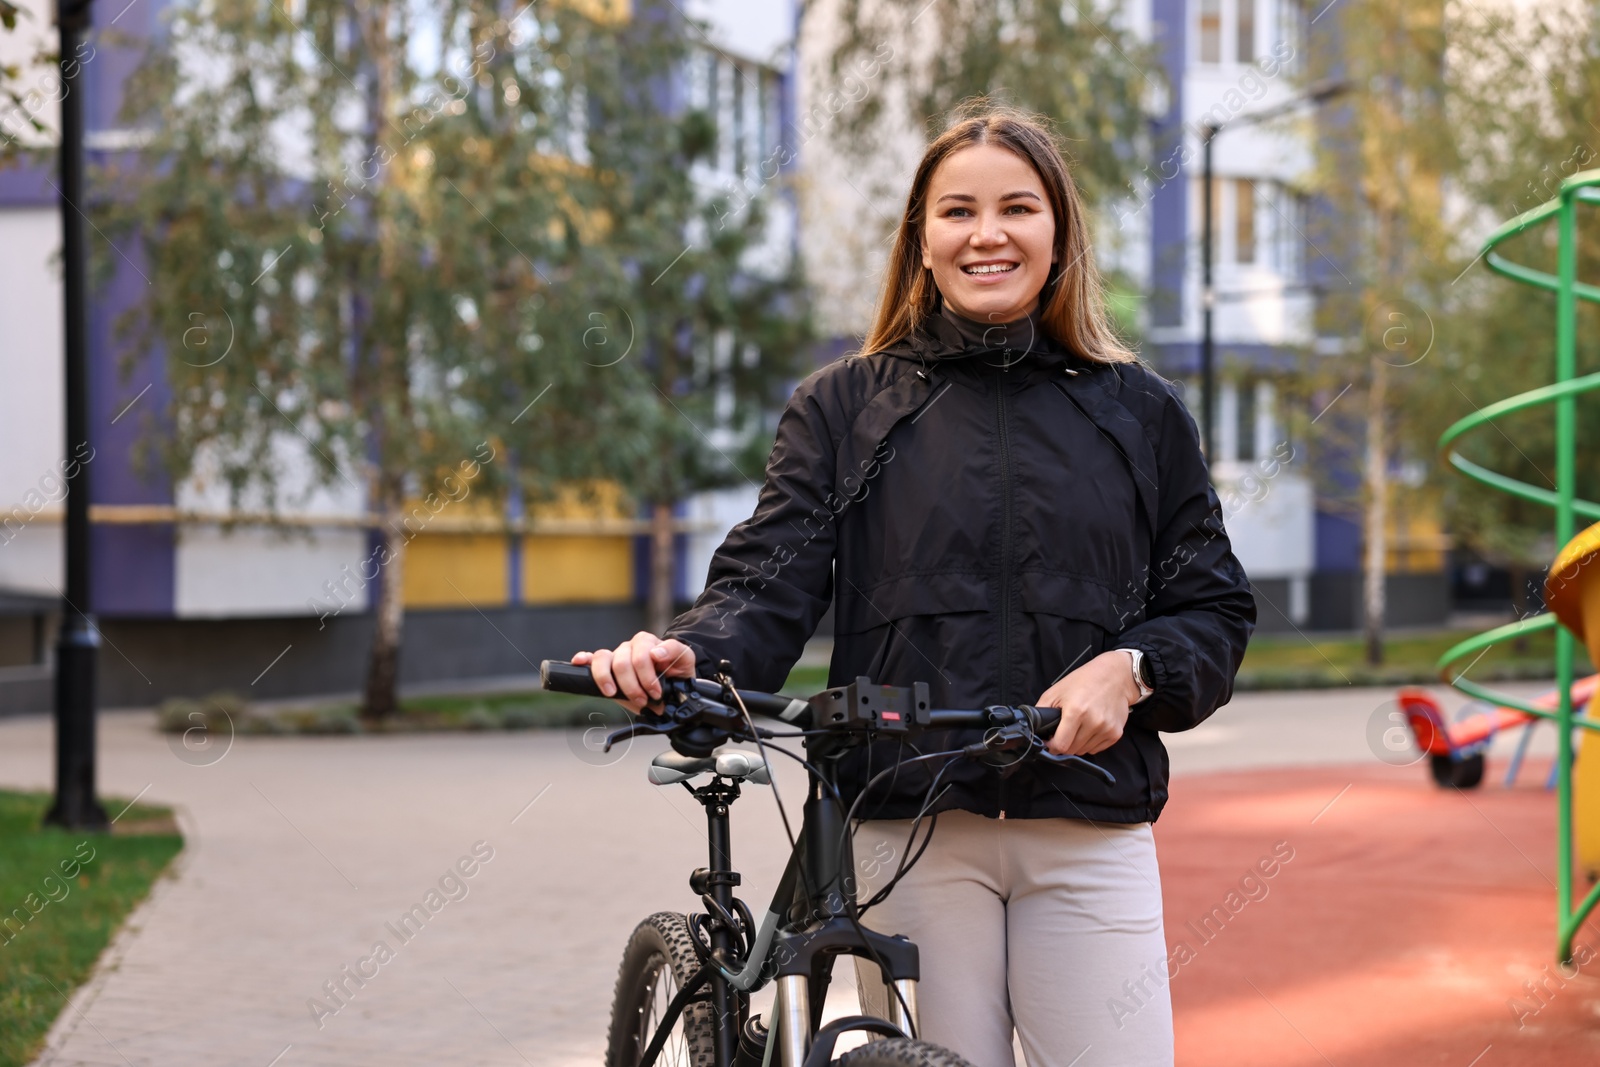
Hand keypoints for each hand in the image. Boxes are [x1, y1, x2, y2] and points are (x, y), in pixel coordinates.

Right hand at [571, 632, 697, 714]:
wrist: (672, 684)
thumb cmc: (677, 671)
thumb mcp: (686, 660)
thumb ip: (675, 651)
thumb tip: (656, 653)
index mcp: (648, 643)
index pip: (642, 653)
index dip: (647, 675)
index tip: (655, 692)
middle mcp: (630, 647)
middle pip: (622, 662)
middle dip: (633, 685)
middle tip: (643, 699)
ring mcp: (617, 656)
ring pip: (603, 659)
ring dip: (608, 680)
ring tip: (613, 693)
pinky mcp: (607, 667)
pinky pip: (591, 658)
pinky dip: (583, 659)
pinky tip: (579, 662)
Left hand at [1036, 651, 1138, 756]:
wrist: (1115, 676)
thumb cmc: (1084, 681)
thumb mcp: (1056, 691)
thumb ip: (1041, 710)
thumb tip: (1034, 729)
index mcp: (1076, 711)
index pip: (1061, 745)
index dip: (1052, 746)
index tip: (1050, 741)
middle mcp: (1093, 722)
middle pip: (1072, 750)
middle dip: (1064, 743)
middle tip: (1063, 731)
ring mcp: (1106, 729)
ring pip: (1084, 751)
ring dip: (1077, 744)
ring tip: (1078, 727)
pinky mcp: (1116, 734)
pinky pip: (1096, 749)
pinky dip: (1090, 743)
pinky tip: (1089, 728)